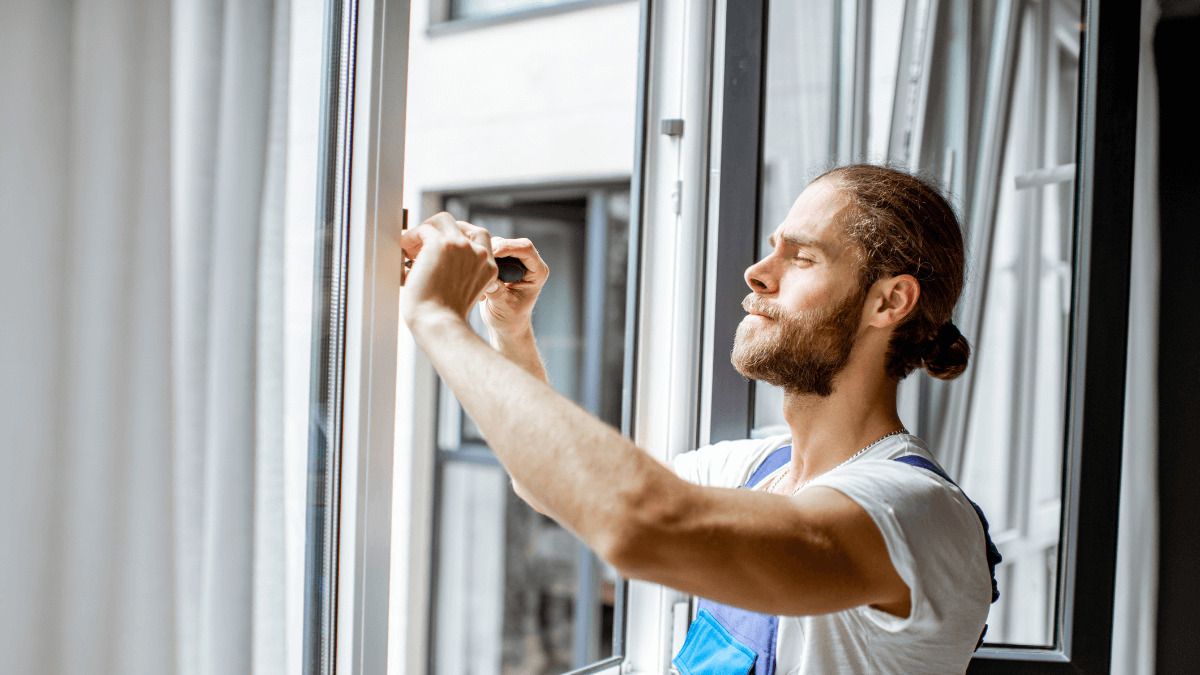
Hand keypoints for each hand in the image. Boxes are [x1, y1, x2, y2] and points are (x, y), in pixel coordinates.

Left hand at [399, 212, 497, 331]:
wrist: (438, 324)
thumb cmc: (444, 317)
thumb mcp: (463, 292)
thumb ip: (459, 274)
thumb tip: (432, 260)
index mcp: (488, 267)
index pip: (479, 237)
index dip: (458, 235)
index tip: (442, 243)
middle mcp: (478, 254)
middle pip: (459, 225)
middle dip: (438, 230)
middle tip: (421, 244)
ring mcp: (461, 247)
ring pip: (441, 221)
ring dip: (423, 231)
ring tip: (409, 247)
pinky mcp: (441, 244)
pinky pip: (423, 230)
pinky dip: (410, 237)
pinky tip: (403, 251)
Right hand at [480, 236, 549, 333]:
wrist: (505, 324)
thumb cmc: (509, 319)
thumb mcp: (503, 308)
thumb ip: (497, 292)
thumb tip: (489, 279)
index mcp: (537, 273)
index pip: (526, 250)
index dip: (508, 248)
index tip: (490, 254)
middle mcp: (528, 263)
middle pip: (511, 243)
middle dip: (493, 248)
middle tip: (478, 260)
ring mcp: (515, 260)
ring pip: (498, 243)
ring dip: (485, 253)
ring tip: (476, 272)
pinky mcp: (502, 260)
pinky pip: (489, 250)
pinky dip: (481, 257)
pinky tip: (475, 273)